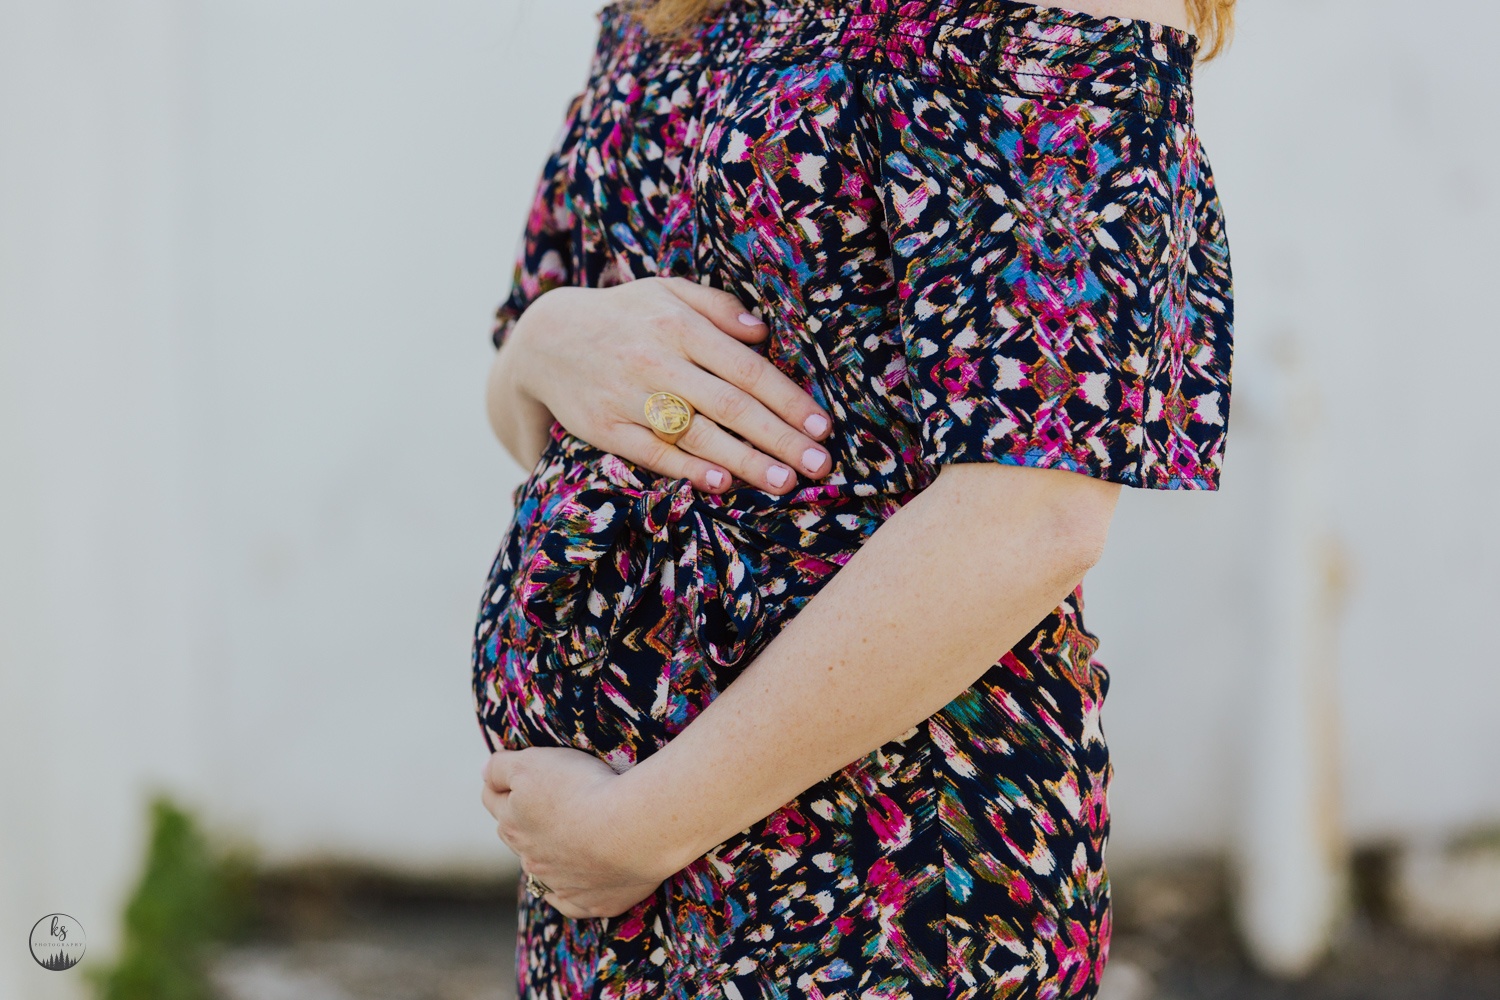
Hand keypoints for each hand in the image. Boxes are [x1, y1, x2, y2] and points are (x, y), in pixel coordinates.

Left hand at [480, 748, 675, 919]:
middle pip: (516, 836)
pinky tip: (575, 882)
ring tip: (570, 837)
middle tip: (545, 803)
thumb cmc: (584, 789)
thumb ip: (500, 767)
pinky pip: (571, 902)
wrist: (632, 828)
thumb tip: (483, 772)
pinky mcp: (593, 903)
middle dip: (523, 821)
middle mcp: (531, 859)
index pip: (493, 799)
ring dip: (549, 855)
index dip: (501, 783)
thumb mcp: (533, 763)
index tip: (513, 775)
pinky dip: (569, 892)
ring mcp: (561, 885)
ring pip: (543, 871)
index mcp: (513, 824)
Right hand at [492, 277, 832, 494]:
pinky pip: (653, 452)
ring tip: (784, 482)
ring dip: (745, 462)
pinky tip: (721, 484)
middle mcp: (657, 361)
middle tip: (819, 464)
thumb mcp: (668, 292)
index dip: (788, 399)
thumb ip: (719, 308)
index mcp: (679, 326)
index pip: (746, 368)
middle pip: (730, 406)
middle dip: (780, 438)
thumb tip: (765, 332)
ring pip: (697, 434)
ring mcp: (629, 397)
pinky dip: (688, 469)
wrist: (545, 339)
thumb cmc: (623, 315)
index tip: (822, 426)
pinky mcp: (606, 428)